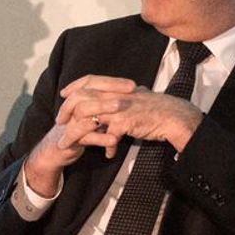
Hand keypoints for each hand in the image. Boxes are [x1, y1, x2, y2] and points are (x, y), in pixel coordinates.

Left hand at [59, 74, 203, 153]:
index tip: (64, 94)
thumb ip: (123, 96)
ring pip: (87, 117)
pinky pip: (107, 136)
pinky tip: (109, 154)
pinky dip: (106, 147)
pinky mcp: (124, 122)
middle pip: (81, 97)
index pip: (89, 80)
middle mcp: (115, 94)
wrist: (174, 116)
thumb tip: (115, 97)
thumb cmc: (158, 108)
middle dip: (66, 110)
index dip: (74, 86)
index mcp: (117, 87)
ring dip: (74, 133)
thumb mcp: (137, 96)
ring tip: (67, 144)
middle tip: (60, 121)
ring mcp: (118, 108)